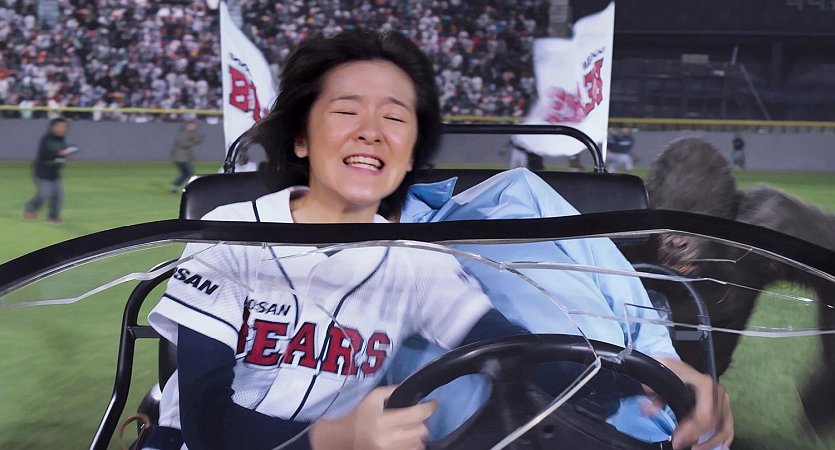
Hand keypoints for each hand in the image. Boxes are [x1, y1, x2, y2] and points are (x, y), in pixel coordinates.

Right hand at [310, 385, 437, 449]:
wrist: (343, 439)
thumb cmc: (358, 415)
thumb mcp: (372, 398)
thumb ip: (393, 391)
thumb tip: (414, 390)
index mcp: (383, 421)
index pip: (417, 414)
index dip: (430, 407)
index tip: (434, 403)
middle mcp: (388, 439)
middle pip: (421, 431)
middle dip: (422, 422)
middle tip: (416, 416)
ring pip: (419, 444)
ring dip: (417, 435)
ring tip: (409, 428)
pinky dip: (412, 445)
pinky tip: (404, 439)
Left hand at [658, 358, 733, 449]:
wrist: (669, 364)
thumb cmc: (665, 370)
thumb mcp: (657, 380)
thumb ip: (655, 396)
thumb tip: (650, 410)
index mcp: (703, 383)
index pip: (703, 415)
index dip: (690, 431)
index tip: (677, 440)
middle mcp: (716, 390)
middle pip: (713, 422)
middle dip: (697, 437)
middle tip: (681, 445)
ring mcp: (721, 397)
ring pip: (724, 425)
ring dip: (712, 441)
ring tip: (696, 448)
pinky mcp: (722, 403)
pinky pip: (728, 422)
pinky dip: (726, 436)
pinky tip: (721, 445)